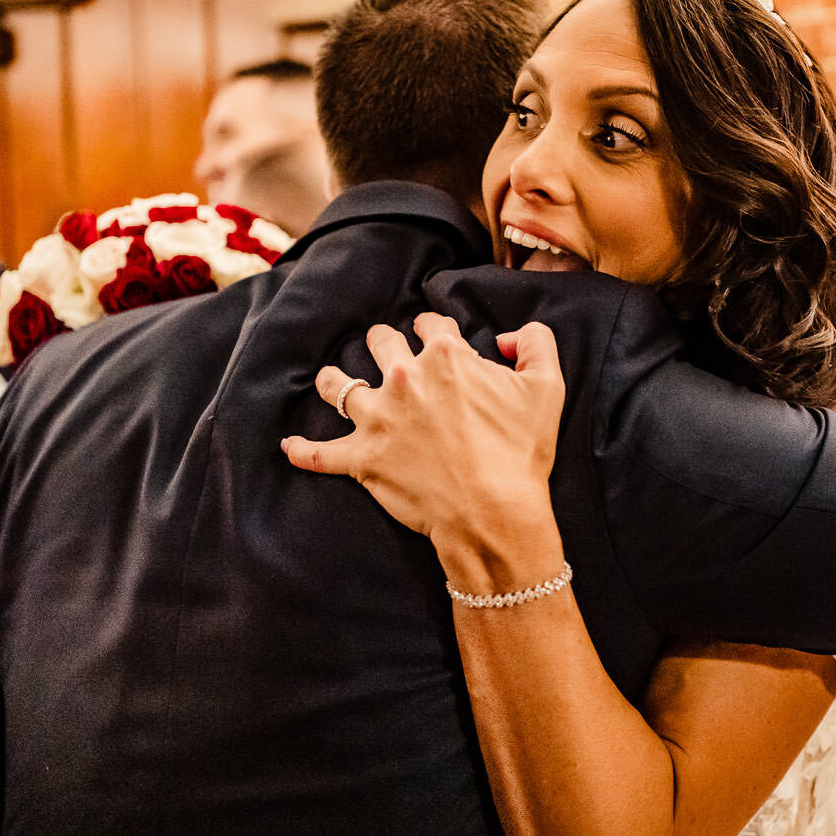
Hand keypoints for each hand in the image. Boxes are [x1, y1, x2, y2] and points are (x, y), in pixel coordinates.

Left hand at [281, 313, 565, 550]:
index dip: (433, 329)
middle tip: (387, 354)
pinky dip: (302, 451)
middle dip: (383, 344)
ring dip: (334, 381)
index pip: (430, 323)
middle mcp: (405, 379)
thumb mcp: (547, 388)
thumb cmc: (520, 453)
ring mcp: (378, 419)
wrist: (493, 512)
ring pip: (339, 386)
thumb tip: (510, 336)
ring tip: (332, 380)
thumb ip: (537, 343)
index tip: (433, 338)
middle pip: (380, 342)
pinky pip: (319, 454)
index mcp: (446, 357)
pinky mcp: (363, 458)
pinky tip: (288, 447)